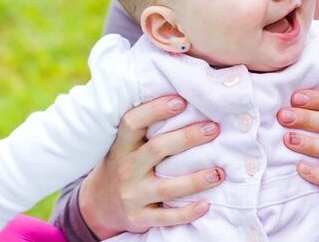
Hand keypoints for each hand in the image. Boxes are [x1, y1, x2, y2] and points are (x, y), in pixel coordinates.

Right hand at [78, 96, 224, 237]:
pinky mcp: (140, 218)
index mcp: (122, 147)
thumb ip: (147, 129)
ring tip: (220, 172)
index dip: (155, 110)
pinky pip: (166, 218)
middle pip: (157, 150)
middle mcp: (126, 170)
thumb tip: (187, 99)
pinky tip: (206, 205)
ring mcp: (132, 196)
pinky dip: (187, 213)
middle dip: (187, 137)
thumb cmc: (124, 165)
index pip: (133, 123)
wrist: (98, 205)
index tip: (181, 101)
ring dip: (196, 180)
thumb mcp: (125, 146)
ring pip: (167, 188)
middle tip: (214, 129)